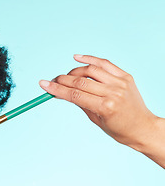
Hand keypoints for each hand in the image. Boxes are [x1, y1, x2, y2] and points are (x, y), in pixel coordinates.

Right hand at [39, 55, 160, 150]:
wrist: (141, 127)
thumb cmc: (117, 128)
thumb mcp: (95, 118)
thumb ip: (79, 102)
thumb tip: (60, 92)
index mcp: (105, 107)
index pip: (75, 95)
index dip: (57, 89)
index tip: (43, 85)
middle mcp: (114, 92)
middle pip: (80, 81)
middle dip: (62, 81)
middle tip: (51, 81)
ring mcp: (121, 82)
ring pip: (90, 70)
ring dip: (73, 72)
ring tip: (65, 77)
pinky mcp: (125, 76)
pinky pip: (105, 63)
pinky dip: (90, 59)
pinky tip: (77, 58)